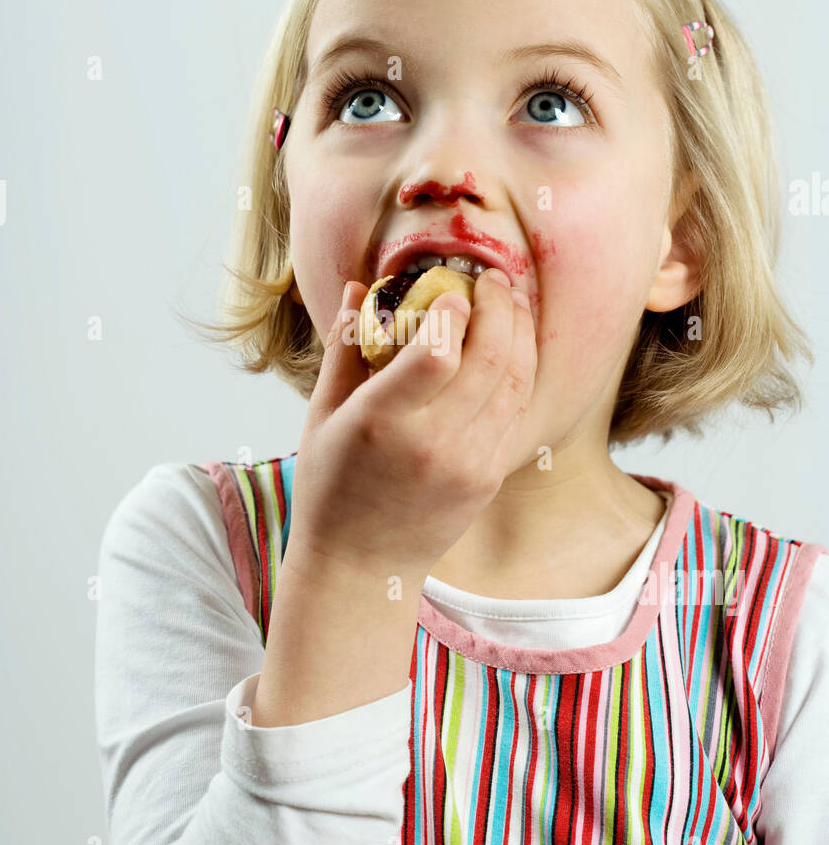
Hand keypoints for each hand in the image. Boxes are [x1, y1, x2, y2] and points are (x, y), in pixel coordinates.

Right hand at [284, 268, 537, 584]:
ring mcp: (468, 463)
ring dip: (520, 332)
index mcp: (381, 422)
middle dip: (498, 306)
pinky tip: (514, 347)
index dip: (452, 310)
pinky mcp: (488, 477)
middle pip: (489, 357)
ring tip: (512, 301)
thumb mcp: (323, 414)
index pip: (437, 351)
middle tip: (493, 279)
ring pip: (515, 381)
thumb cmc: (331, 484)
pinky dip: (521, 371)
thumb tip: (360, 286)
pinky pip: (516, 411)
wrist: (360, 565)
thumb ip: (345, 347)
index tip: (450, 289)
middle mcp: (431, 443)